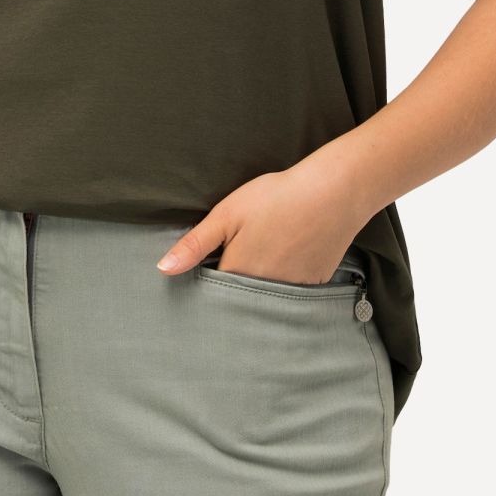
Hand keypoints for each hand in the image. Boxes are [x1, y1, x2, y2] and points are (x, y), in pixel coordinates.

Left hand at [155, 159, 365, 282]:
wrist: (333, 192)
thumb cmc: (275, 198)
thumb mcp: (227, 214)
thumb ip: (194, 245)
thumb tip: (162, 270)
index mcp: (238, 275)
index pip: (212, 294)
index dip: (205, 285)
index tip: (204, 275)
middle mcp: (264, 292)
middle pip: (238, 302)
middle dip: (230, 295)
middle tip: (237, 263)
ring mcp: (291, 292)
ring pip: (264, 302)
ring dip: (257, 293)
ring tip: (261, 263)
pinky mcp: (313, 286)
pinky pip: (290, 297)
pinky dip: (283, 288)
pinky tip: (286, 263)